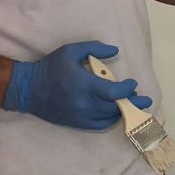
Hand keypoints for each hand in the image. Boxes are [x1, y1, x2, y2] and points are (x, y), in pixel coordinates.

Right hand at [2, 41, 152, 130]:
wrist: (29, 89)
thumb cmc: (51, 67)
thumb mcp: (71, 51)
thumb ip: (94, 48)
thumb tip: (115, 50)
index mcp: (85, 85)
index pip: (114, 93)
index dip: (128, 90)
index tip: (132, 84)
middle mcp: (85, 104)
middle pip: (115, 107)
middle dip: (133, 102)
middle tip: (145, 100)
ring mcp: (81, 116)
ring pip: (109, 117)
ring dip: (122, 111)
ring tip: (133, 105)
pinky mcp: (76, 123)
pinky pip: (99, 125)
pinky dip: (110, 120)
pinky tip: (116, 113)